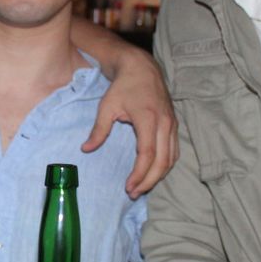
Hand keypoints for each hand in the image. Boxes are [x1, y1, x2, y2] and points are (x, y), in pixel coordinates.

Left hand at [81, 50, 177, 196]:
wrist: (142, 68)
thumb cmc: (123, 86)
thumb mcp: (107, 106)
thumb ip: (99, 130)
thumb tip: (86, 150)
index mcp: (148, 119)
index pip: (147, 154)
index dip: (139, 174)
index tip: (128, 187)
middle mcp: (165, 123)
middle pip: (162, 162)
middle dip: (149, 181)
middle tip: (134, 194)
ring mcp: (172, 125)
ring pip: (171, 159)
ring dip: (158, 176)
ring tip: (141, 187)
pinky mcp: (174, 125)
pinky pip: (174, 151)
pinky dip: (165, 166)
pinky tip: (152, 173)